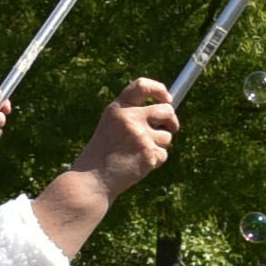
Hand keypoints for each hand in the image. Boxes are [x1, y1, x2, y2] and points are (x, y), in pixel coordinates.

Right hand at [30, 78, 177, 260]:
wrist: (94, 179)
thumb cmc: (104, 152)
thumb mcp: (112, 125)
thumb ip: (133, 114)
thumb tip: (168, 107)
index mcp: (118, 108)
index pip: (142, 86)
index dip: (159, 89)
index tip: (167, 98)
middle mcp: (129, 118)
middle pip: (167, 110)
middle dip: (172, 121)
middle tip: (170, 127)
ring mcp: (140, 136)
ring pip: (167, 136)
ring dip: (159, 145)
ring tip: (137, 153)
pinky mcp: (149, 153)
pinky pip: (163, 154)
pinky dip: (155, 161)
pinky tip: (138, 164)